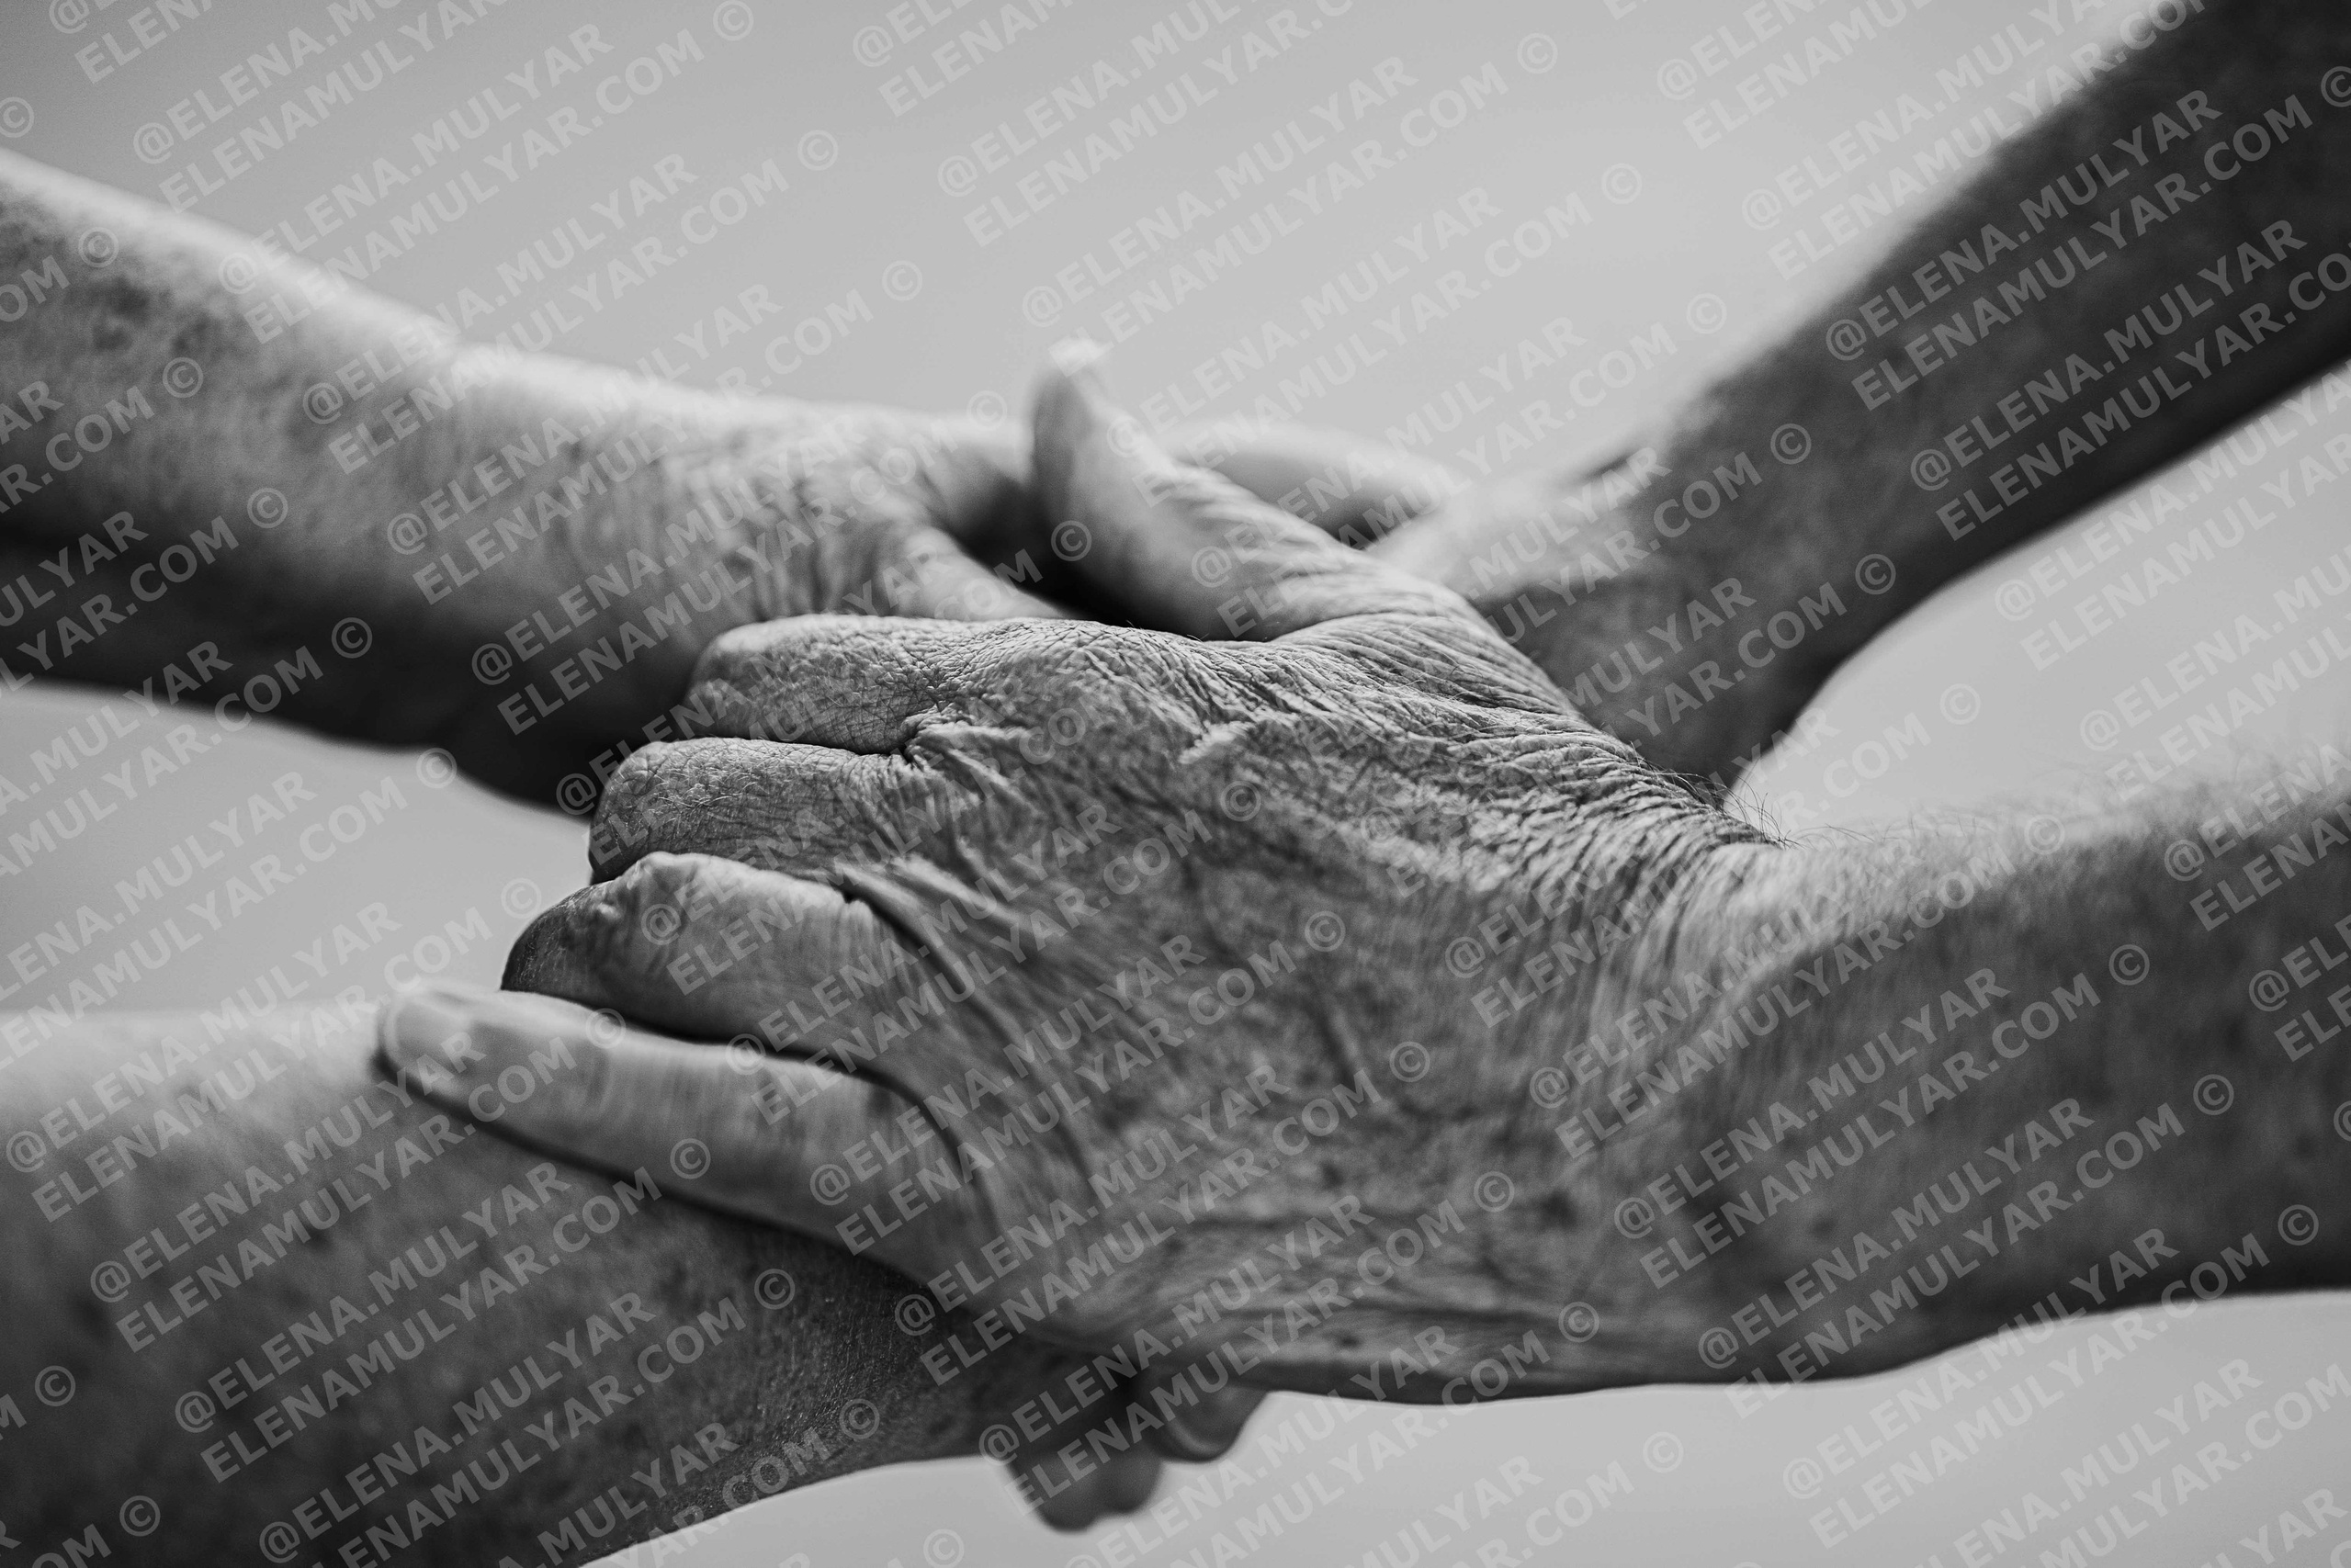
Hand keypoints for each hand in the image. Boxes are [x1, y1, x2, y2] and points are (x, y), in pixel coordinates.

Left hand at [380, 355, 1764, 1404]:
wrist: (1674, 1091)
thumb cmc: (1552, 857)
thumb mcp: (1381, 632)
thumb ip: (1177, 516)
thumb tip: (1052, 385)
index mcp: (1066, 685)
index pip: (782, 658)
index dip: (743, 710)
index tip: (755, 769)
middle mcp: (982, 824)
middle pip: (691, 778)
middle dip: (661, 812)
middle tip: (680, 880)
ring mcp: (964, 1012)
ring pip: (658, 925)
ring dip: (608, 935)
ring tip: (612, 977)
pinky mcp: (976, 1203)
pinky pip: (679, 1121)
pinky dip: (526, 1078)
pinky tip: (415, 1048)